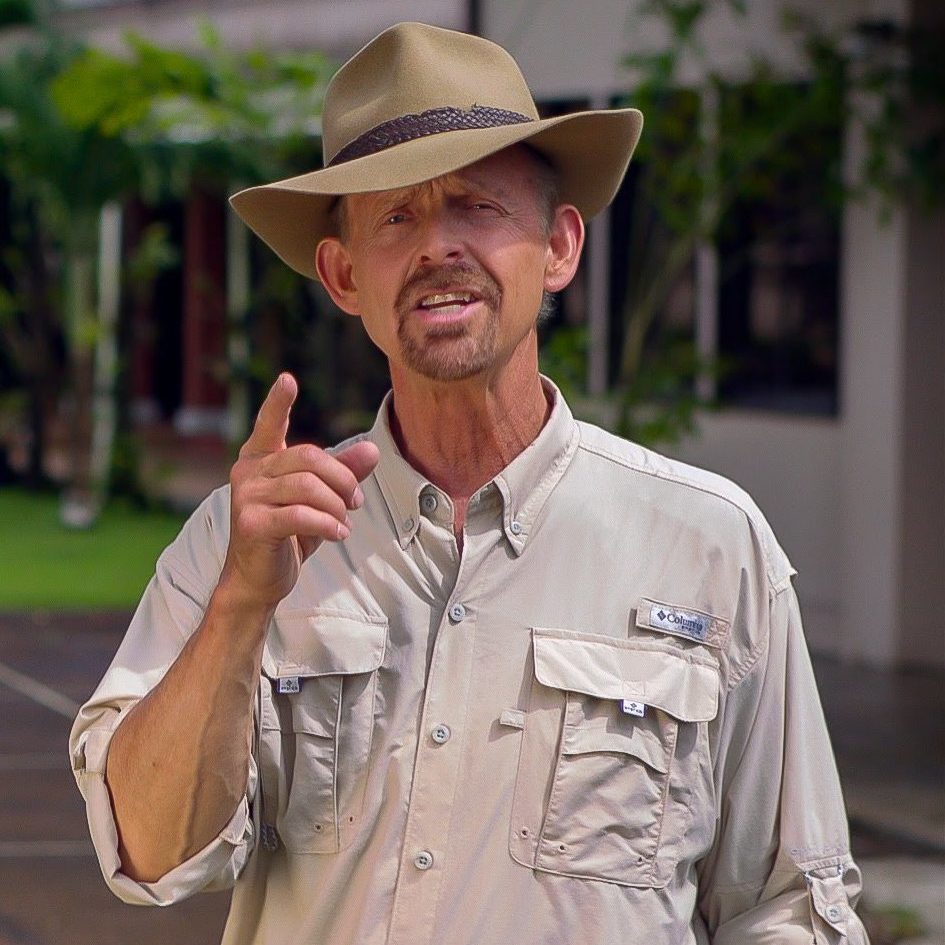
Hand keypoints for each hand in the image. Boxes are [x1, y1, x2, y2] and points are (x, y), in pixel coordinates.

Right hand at [219, 373, 379, 610]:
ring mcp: (246, 497)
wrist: (259, 580)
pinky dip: (328, 524)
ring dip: (336, 505)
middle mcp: (248, 472)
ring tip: (344, 520)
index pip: (269, 424)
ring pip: (308, 486)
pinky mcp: (252, 523)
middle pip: (309, 457)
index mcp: (261, 460)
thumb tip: (373, 449)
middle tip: (355, 501)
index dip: (277, 402)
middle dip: (341, 478)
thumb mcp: (320, 500)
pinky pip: (302, 515)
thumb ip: (343, 473)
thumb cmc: (289, 534)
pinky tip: (339, 534)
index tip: (287, 379)